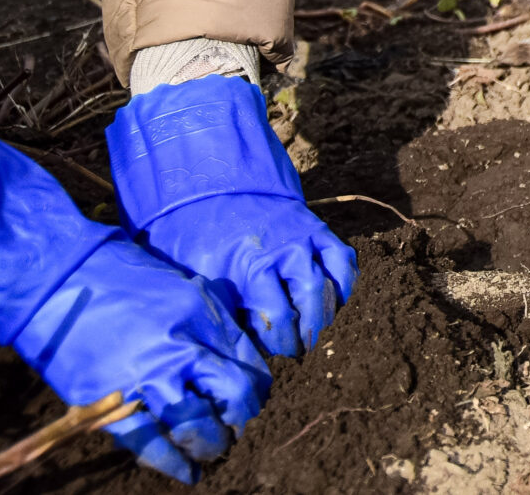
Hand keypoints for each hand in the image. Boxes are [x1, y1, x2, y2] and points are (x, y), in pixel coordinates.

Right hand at [21, 234, 273, 481]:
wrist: (65, 284)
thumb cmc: (129, 282)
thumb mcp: (188, 292)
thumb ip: (218, 327)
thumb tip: (245, 364)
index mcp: (205, 321)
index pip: (250, 368)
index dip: (257, 391)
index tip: (252, 399)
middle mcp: (181, 351)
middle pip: (233, 399)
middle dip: (239, 418)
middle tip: (233, 424)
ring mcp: (146, 380)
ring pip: (196, 427)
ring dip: (210, 443)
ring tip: (213, 446)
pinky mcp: (110, 404)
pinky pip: (150, 445)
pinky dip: (173, 463)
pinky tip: (189, 472)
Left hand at [107, 75, 359, 359]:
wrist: (207, 172)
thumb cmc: (186, 227)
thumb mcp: (187, 268)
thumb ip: (212, 302)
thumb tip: (224, 340)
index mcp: (246, 266)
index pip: (272, 319)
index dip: (273, 343)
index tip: (265, 356)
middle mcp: (279, 252)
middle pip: (305, 304)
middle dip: (300, 335)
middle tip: (292, 349)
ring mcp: (301, 237)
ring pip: (327, 284)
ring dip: (324, 313)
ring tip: (313, 329)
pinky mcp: (314, 226)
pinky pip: (341, 258)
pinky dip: (343, 282)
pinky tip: (332, 300)